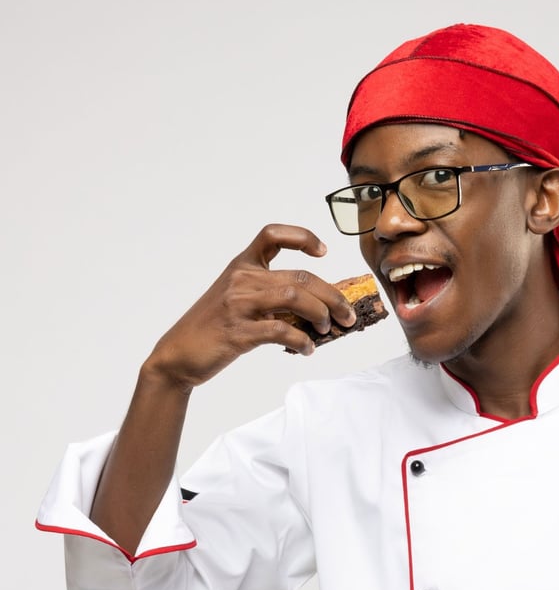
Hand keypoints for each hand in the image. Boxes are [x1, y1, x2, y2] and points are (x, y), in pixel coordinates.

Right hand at [144, 223, 356, 389]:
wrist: (178, 355)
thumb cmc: (212, 329)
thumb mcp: (237, 301)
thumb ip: (269, 297)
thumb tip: (315, 309)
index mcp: (241, 266)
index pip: (272, 235)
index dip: (302, 237)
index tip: (323, 252)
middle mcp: (241, 279)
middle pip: (301, 276)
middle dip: (333, 296)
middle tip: (348, 315)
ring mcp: (239, 304)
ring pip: (295, 297)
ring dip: (322, 314)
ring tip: (329, 329)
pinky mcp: (239, 332)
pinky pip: (282, 331)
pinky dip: (302, 341)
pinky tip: (308, 349)